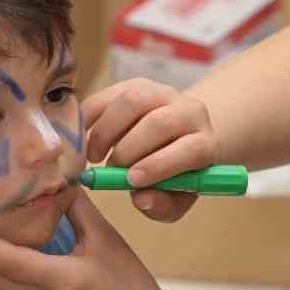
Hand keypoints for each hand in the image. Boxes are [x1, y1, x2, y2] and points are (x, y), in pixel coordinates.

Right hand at [83, 79, 219, 222]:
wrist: (175, 144)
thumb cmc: (175, 178)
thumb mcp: (174, 200)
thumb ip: (162, 205)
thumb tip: (142, 199)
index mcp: (206, 144)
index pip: (191, 149)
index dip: (160, 166)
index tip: (131, 181)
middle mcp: (190, 112)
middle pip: (159, 123)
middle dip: (128, 150)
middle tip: (111, 170)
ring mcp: (164, 93)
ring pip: (133, 100)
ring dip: (106, 131)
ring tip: (96, 155)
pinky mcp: (139, 84)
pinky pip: (109, 94)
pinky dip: (90, 116)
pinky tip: (83, 137)